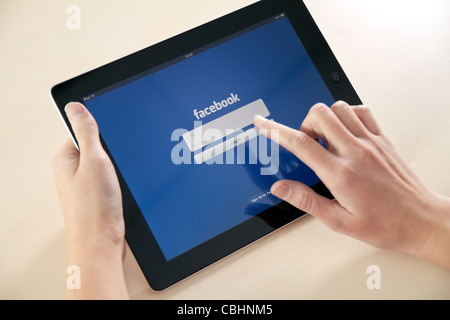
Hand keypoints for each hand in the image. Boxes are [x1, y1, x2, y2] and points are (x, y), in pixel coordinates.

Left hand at [53, 102, 128, 298]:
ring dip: (118, 169)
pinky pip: (111, 179)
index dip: (102, 131)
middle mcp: (72, 172)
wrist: (102, 244)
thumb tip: (76, 106)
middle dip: (113, 152)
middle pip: (97, 147)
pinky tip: (123, 189)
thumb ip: (87, 132)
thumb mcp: (94, 161)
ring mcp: (85, 185)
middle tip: (118, 163)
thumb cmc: (94, 209)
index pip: (83, 130)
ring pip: (107, 165)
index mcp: (65, 159)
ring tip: (120, 179)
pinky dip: (120, 181)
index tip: (116, 136)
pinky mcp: (98, 197)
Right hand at [254, 101, 449, 267]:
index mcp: (340, 174)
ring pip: (338, 108)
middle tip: (306, 143)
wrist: (419, 220)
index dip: (274, 130)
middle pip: (318, 115)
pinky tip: (345, 131)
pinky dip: (347, 114)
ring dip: (324, 118)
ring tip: (324, 139)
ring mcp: (370, 142)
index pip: (300, 143)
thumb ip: (305, 200)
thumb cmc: (383, 223)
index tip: (262, 123)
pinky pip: (361, 110)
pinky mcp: (382, 139)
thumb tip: (280, 188)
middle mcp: (355, 152)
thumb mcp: (337, 221)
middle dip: (303, 124)